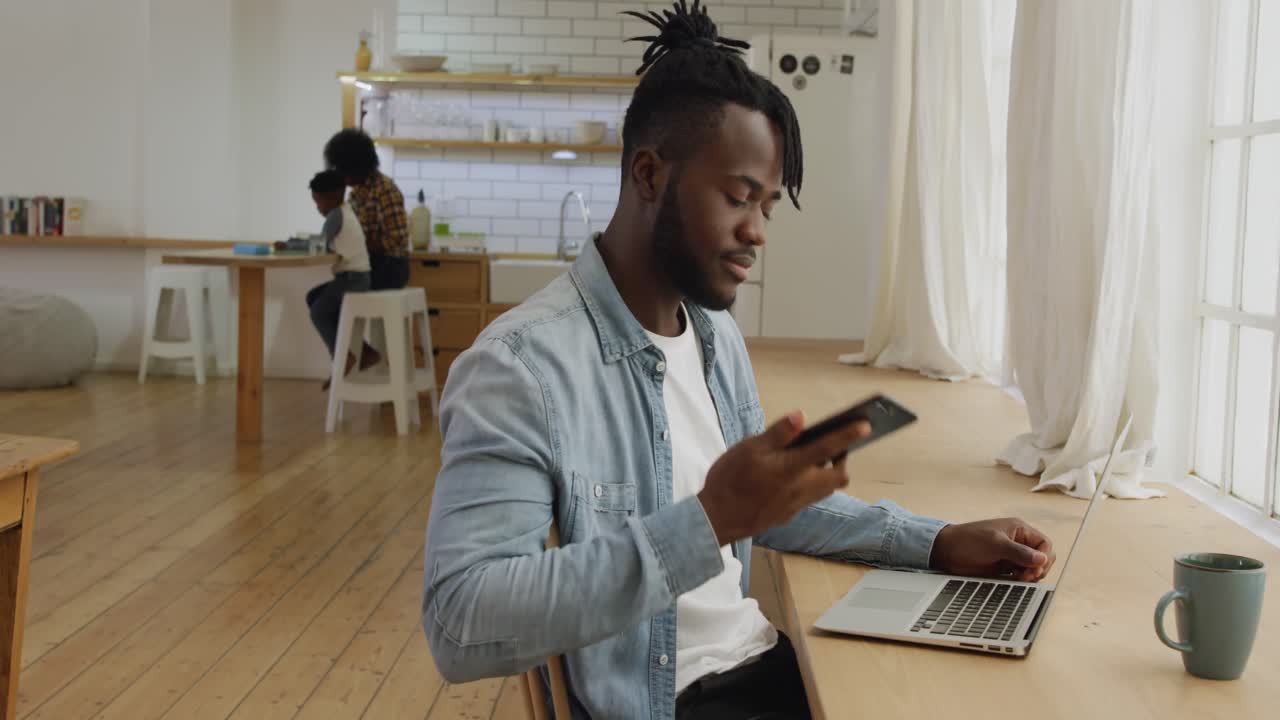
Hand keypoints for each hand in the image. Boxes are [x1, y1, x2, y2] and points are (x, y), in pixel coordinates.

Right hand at [698, 411, 869, 546]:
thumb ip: (778, 434)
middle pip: (839, 476)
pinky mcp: (789, 514)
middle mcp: (800, 488)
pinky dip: (811, 484)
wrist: (716, 520)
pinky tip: (793, 477)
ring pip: (827, 489)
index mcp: (791, 468)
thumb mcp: (748, 449)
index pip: (827, 448)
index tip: (865, 425)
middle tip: (834, 445)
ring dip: (828, 472)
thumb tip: (801, 417)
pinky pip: (810, 498)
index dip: (848, 435)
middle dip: (843, 459)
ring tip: (814, 458)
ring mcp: (796, 504)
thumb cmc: (729, 480)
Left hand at [929, 518, 1055, 581]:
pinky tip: (1013, 581)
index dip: (1044, 557)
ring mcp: (1011, 556)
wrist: (946, 552)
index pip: (1044, 544)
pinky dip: (1020, 580)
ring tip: (1018, 578)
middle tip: (1025, 576)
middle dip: (1038, 568)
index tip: (1034, 568)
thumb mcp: (995, 544)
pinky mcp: (1004, 568)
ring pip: (1032, 569)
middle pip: (1041, 558)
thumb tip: (1043, 559)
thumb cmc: (968, 540)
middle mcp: (1018, 542)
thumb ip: (1019, 552)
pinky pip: (1020, 576)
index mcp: (1019, 530)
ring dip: (1029, 576)